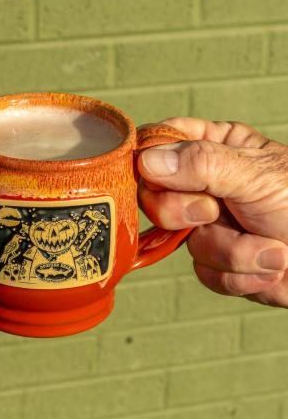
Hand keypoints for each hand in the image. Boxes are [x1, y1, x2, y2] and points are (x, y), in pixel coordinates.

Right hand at [138, 117, 287, 306]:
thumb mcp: (257, 175)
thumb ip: (201, 164)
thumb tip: (147, 162)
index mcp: (213, 147)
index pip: (157, 143)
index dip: (148, 162)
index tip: (158, 177)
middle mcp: (205, 185)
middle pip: (155, 198)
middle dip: (188, 213)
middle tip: (217, 212)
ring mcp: (210, 225)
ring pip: (182, 242)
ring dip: (231, 251)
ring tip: (270, 247)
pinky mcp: (220, 262)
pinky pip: (205, 272)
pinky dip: (239, 275)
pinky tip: (269, 267)